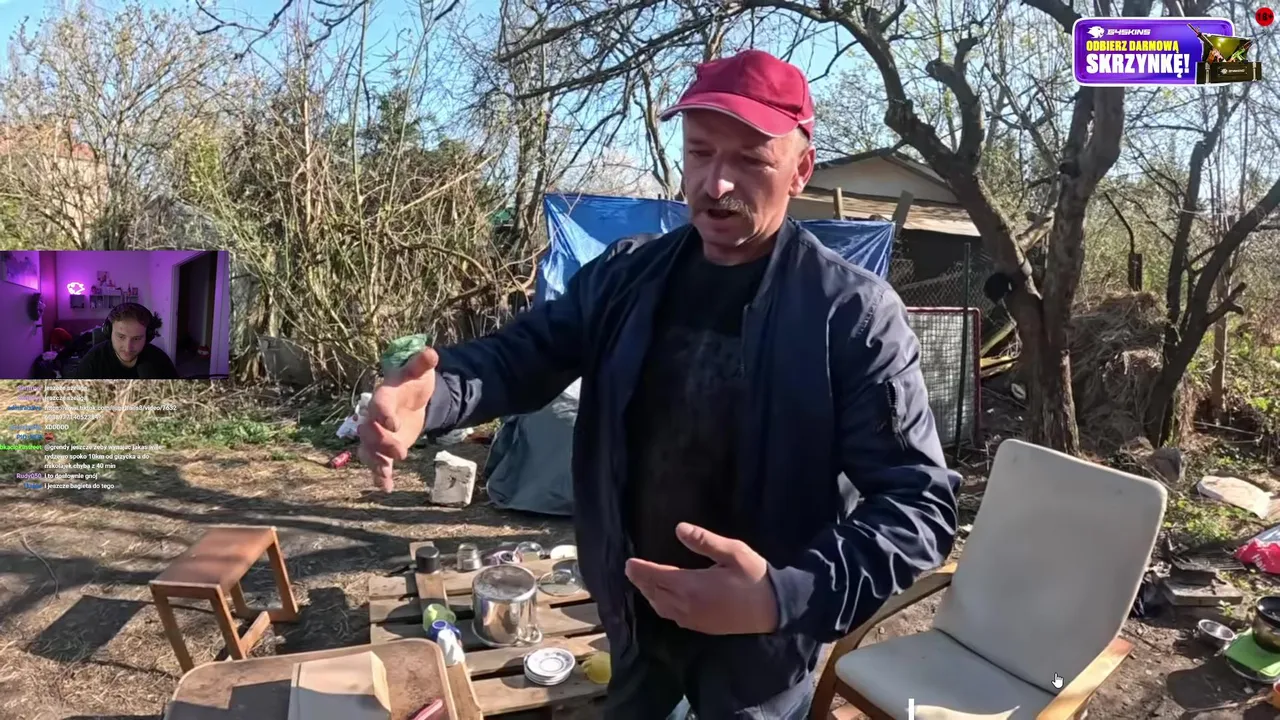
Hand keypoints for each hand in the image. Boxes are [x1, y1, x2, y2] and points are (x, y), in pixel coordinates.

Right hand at [358, 348, 437, 491]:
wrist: (411, 397)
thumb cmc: (414, 382)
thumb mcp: (420, 372)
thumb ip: (422, 363)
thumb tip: (431, 353)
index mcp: (384, 396)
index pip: (379, 405)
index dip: (384, 414)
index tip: (395, 424)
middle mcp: (375, 416)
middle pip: (369, 431)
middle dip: (382, 443)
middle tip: (402, 453)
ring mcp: (377, 434)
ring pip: (367, 449)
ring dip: (375, 462)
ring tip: (385, 473)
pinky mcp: (383, 448)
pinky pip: (376, 463)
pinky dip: (379, 475)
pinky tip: (386, 488)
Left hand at [624, 523, 778, 634]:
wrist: (773, 609)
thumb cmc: (754, 577)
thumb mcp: (733, 552)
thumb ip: (705, 541)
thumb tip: (679, 528)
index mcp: (692, 586)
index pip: (658, 577)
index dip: (641, 570)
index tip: (628, 562)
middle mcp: (687, 605)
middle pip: (655, 593)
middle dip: (641, 581)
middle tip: (631, 570)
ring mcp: (694, 619)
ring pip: (661, 607)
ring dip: (650, 594)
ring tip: (643, 582)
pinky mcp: (701, 626)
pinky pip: (672, 616)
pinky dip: (661, 605)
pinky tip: (663, 599)